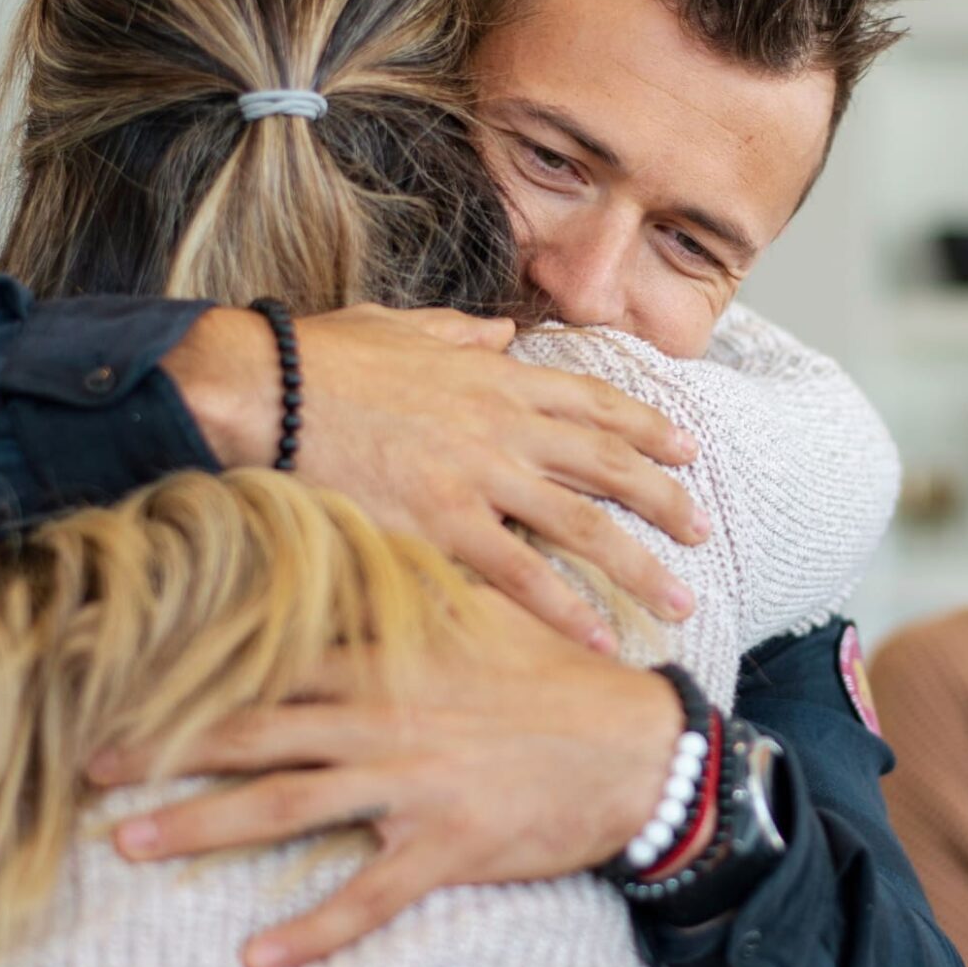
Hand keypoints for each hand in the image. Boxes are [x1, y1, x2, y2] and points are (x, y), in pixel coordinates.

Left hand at [88, 588, 682, 966]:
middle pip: (253, 730)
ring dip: (203, 828)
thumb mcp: (481, 615)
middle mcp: (383, 717)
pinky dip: (311, 931)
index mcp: (386, 660)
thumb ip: (410, 589)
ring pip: (287, 807)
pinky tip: (257, 958)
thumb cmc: (554, 679)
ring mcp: (411, 783)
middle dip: (163, 747)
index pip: (269, 656)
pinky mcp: (446, 846)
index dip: (191, 663)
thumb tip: (353, 543)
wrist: (635, 748)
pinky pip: (366, 898)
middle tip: (84, 765)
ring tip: (129, 846)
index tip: (118, 669)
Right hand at [161, 303, 706, 647]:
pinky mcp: (444, 524)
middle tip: (701, 530)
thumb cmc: (319, 358)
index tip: (684, 448)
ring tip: (681, 598)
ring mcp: (479, 476)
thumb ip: (458, 333)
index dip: (645, 426)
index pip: (591, 401)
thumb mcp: (400, 326)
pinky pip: (521, 576)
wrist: (266, 389)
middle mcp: (503, 425)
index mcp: (494, 377)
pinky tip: (600, 639)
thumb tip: (498, 332)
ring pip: (584, 524)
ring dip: (639, 564)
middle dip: (664, 497)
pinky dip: (566, 610)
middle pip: (608, 463)